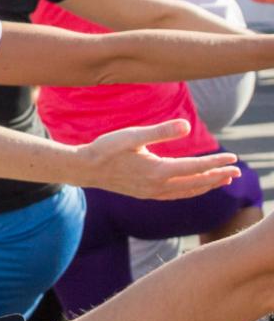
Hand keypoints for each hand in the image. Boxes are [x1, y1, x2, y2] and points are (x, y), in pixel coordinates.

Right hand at [77, 120, 239, 200]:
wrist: (84, 169)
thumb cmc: (106, 148)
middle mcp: (158, 186)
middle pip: (197, 183)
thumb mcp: (132, 136)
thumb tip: (187, 125)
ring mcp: (152, 193)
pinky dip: (191, 191)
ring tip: (222, 181)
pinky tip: (194, 187)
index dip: (216, 163)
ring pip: (188, 192)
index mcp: (158, 171)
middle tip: (237, 172)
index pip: (196, 168)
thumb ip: (161, 131)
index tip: (233, 159)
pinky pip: (176, 196)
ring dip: (207, 186)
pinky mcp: (146, 195)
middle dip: (218, 177)